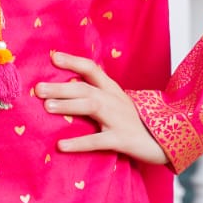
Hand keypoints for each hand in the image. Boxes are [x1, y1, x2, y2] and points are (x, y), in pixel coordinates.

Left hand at [36, 51, 170, 165]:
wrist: (164, 143)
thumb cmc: (133, 123)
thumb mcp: (116, 104)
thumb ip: (95, 95)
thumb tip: (63, 91)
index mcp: (112, 90)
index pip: (92, 69)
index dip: (73, 61)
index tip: (52, 57)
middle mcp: (115, 101)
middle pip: (86, 88)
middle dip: (61, 87)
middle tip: (38, 88)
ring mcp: (119, 119)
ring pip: (92, 107)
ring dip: (69, 105)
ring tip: (47, 107)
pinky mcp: (122, 140)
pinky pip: (98, 141)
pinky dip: (79, 143)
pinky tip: (61, 145)